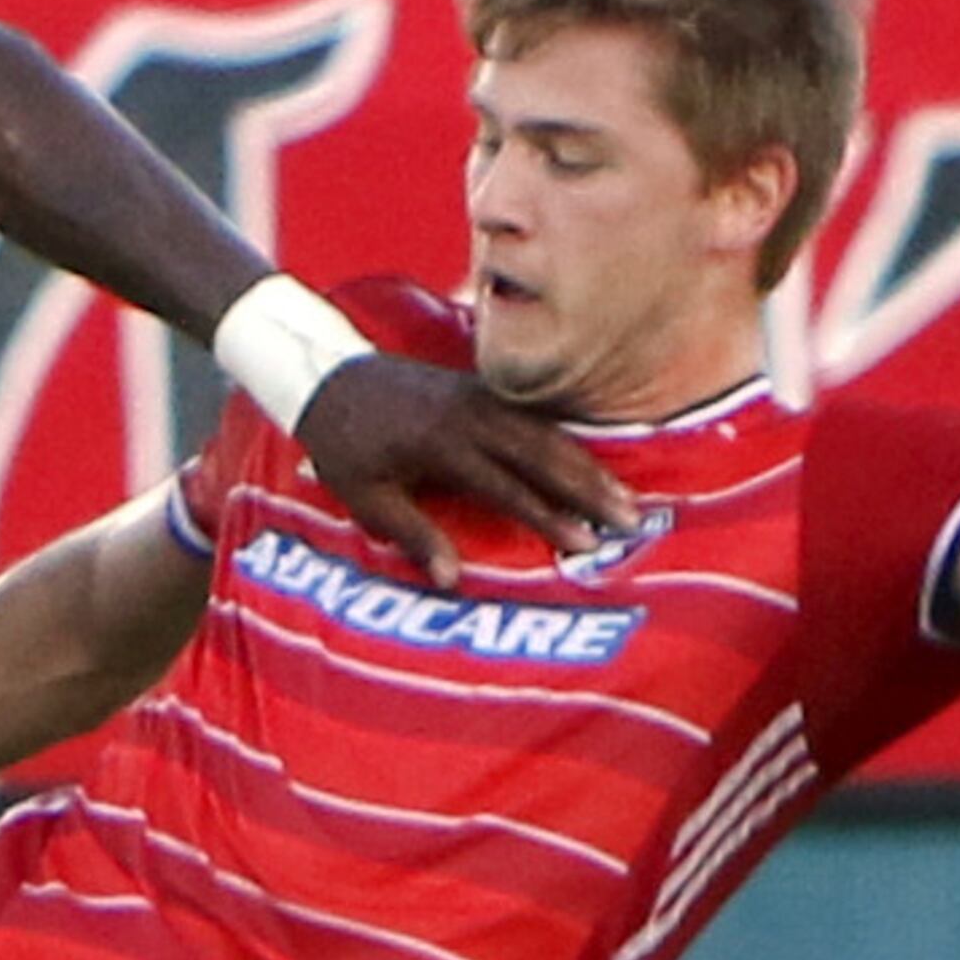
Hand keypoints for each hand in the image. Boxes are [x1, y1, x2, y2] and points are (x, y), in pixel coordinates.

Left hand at [291, 355, 635, 589]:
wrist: (328, 378)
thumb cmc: (344, 447)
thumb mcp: (367, 498)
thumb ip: (413, 535)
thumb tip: (451, 581)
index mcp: (439, 445)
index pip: (505, 487)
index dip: (548, 516)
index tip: (585, 543)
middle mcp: (468, 416)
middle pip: (541, 454)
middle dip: (588, 488)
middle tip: (631, 520)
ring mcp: (478, 396)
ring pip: (546, 431)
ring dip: (588, 463)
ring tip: (626, 496)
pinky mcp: (481, 387)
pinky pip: (534, 413)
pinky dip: (569, 437)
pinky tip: (597, 459)